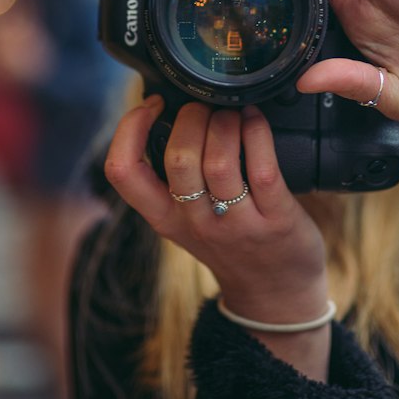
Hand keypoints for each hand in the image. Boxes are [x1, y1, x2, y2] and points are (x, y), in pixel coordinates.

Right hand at [104, 96, 332, 370]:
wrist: (275, 294)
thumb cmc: (230, 244)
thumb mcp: (186, 221)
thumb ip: (174, 179)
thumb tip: (168, 113)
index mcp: (164, 218)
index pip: (123, 172)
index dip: (129, 129)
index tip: (152, 104)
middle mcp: (195, 222)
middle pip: (178, 157)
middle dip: (191, 115)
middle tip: (204, 105)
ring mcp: (236, 223)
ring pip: (220, 160)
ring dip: (226, 121)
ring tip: (231, 112)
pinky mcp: (275, 219)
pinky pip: (262, 166)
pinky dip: (257, 132)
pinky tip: (255, 120)